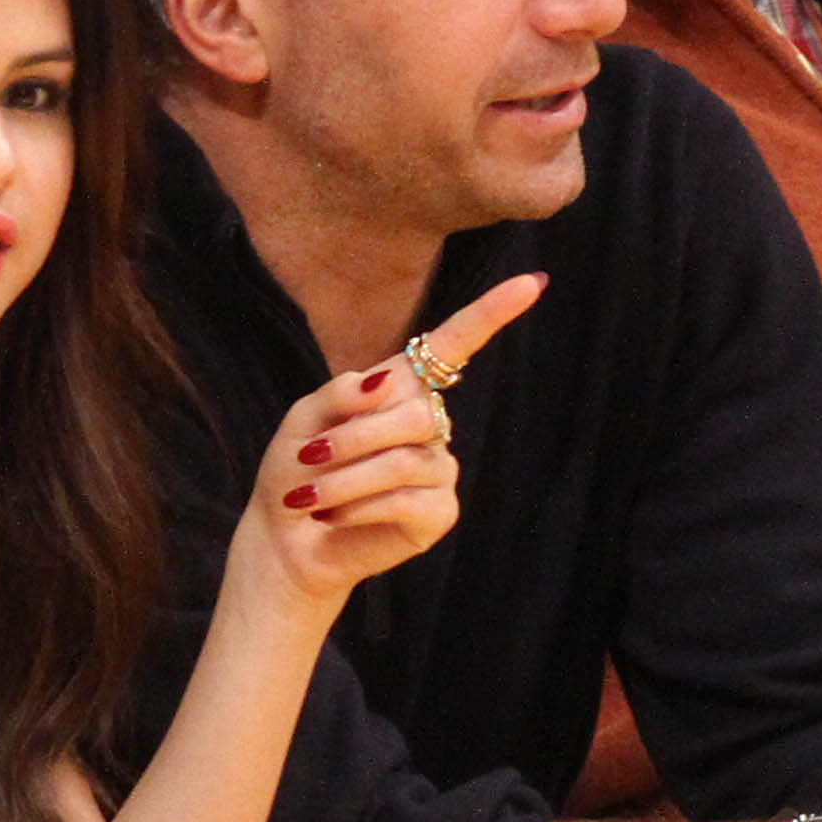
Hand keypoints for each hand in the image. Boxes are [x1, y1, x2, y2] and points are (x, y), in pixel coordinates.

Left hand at [234, 273, 546, 610]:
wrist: (288, 539)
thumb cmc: (296, 472)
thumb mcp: (304, 420)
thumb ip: (341, 393)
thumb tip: (388, 378)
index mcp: (401, 389)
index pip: (454, 346)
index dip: (491, 314)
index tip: (533, 282)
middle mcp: (430, 424)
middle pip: (416, 413)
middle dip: (353, 438)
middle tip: (310, 459)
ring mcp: (439, 469)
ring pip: (406, 460)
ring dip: (346, 478)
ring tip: (309, 497)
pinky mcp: (439, 513)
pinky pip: (407, 499)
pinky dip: (358, 507)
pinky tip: (332, 516)